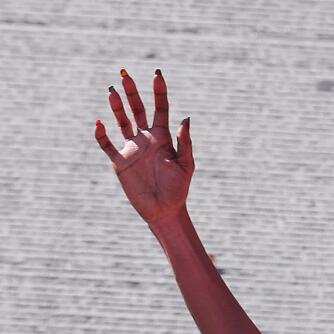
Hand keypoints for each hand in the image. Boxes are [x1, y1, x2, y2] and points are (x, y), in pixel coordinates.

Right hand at [94, 68, 193, 225]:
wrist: (164, 210)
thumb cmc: (179, 189)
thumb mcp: (186, 165)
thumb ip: (184, 142)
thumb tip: (185, 117)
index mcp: (163, 138)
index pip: (160, 109)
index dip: (159, 92)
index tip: (157, 74)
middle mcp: (146, 139)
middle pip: (137, 110)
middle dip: (132, 93)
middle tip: (125, 74)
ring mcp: (131, 149)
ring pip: (121, 122)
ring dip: (116, 108)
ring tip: (112, 92)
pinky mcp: (120, 162)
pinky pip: (106, 145)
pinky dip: (101, 135)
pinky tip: (99, 123)